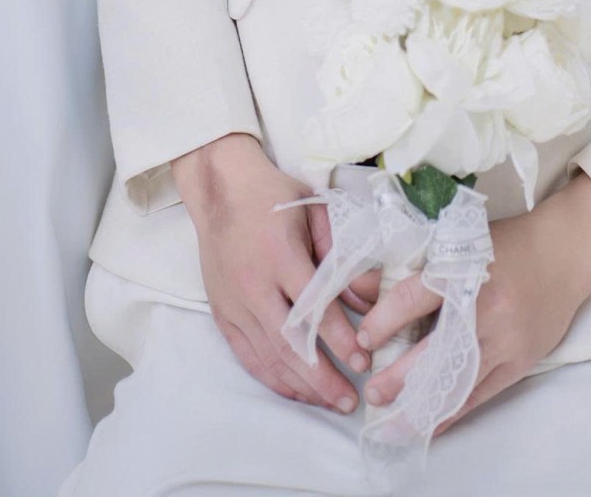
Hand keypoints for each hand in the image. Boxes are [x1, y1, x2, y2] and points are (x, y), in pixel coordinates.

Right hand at [171, 134, 369, 411]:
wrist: (220, 188)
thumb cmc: (274, 196)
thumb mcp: (316, 212)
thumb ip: (342, 256)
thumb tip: (371, 298)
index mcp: (280, 255)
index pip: (313, 307)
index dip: (339, 338)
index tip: (363, 361)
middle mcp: (253, 285)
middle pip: (290, 343)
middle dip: (322, 377)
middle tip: (351, 401)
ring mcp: (234, 303)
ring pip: (268, 356)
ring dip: (301, 385)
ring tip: (330, 401)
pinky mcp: (222, 313)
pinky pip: (247, 356)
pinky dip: (272, 377)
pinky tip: (295, 391)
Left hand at [357, 177, 590, 432]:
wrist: (564, 254)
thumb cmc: (507, 245)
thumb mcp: (459, 243)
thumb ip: (414, 267)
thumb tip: (364, 288)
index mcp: (464, 271)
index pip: (413, 299)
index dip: (383, 322)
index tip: (364, 338)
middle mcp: (484, 309)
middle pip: (433, 351)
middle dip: (398, 378)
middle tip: (372, 392)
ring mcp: (504, 340)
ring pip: (456, 382)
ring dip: (421, 405)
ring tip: (393, 420)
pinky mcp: (520, 362)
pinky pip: (480, 395)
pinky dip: (452, 413)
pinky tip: (430, 424)